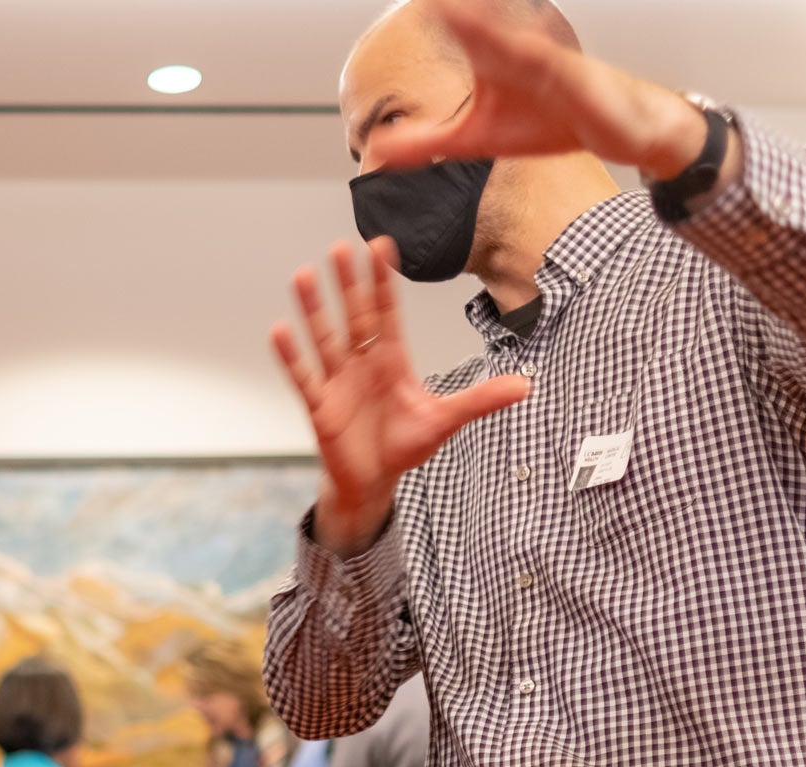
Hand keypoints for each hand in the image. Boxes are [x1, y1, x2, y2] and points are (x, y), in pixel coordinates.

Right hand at [273, 240, 531, 552]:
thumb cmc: (404, 445)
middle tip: (341, 247)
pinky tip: (280, 330)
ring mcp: (338, 382)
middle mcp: (363, 363)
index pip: (388, 312)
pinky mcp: (320, 405)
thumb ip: (480, 399)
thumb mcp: (445, 420)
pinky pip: (303, 376)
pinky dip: (291, 356)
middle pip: (355, 315)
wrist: (372, 480)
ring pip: (325, 338)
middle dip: (348, 283)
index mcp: (392, 360)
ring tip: (302, 276)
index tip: (381, 247)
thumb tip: (525, 385)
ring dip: (314, 309)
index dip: (384, 281)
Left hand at [368, 0, 710, 180]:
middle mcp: (517, 49)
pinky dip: (537, 57)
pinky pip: (554, 66)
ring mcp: (548, 62)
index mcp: (492, 55)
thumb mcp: (479, 138)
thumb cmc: (557, 121)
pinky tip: (522, 50)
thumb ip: (428, 142)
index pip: (456, 24)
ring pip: (512, 37)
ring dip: (485, 22)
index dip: (435, 10)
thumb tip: (378, 148)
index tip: (415, 0)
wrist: (622, 129)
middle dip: (458, 8)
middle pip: (480, 19)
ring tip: (451, 9)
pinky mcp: (576, 81)